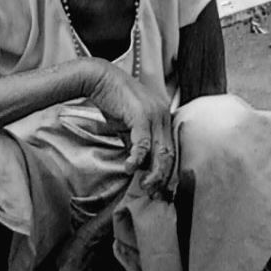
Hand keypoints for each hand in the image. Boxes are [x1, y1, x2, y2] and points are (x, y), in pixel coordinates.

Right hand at [85, 60, 174, 197]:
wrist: (99, 78)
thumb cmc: (112, 100)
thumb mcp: (127, 124)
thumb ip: (136, 141)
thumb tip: (139, 163)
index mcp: (164, 115)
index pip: (171, 148)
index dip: (166, 170)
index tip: (158, 186)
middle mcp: (164, 114)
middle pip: (170, 152)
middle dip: (162, 176)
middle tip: (153, 191)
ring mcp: (155, 114)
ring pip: (160, 150)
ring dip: (153, 172)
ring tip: (144, 185)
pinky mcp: (141, 115)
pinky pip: (143, 143)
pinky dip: (137, 159)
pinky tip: (130, 168)